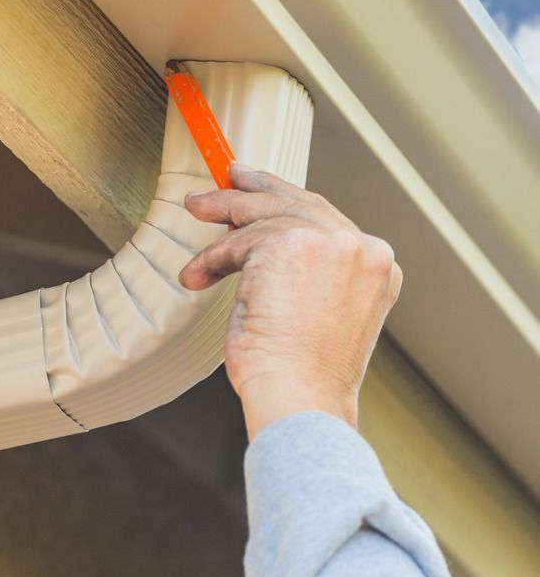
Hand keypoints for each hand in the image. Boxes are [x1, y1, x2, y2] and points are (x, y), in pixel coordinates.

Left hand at [180, 165, 401, 440]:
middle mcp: (362, 249)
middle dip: (258, 189)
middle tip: (229, 179)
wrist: (300, 398)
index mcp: (378, 266)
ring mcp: (331, 243)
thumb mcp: (320, 316)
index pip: (329, 220)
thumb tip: (265, 250)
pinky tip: (198, 274)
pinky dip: (214, 256)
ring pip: (268, 213)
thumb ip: (310, 276)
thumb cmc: (303, 375)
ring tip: (197, 207)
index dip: (291, 202)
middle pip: (302, 203)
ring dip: (225, 209)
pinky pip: (241, 238)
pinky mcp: (291, 244)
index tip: (264, 194)